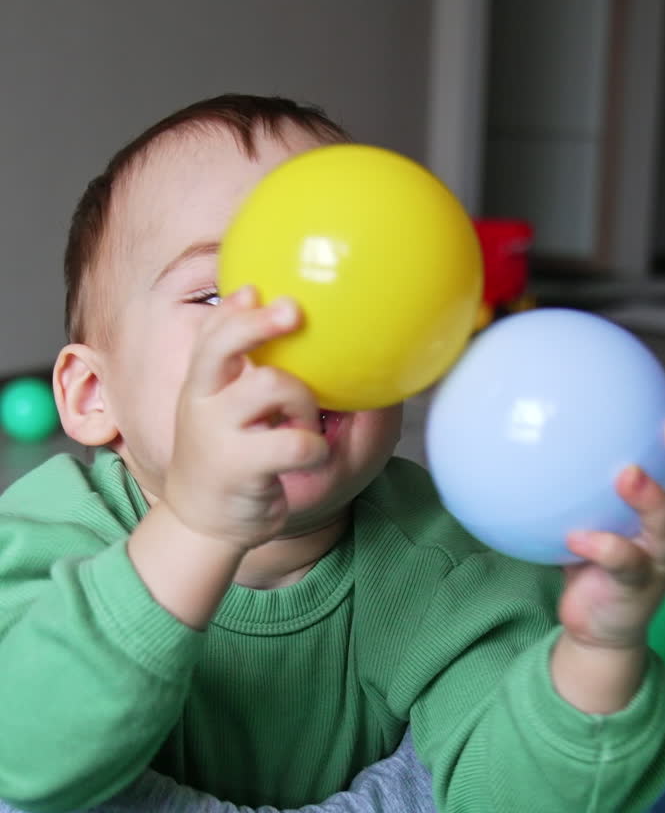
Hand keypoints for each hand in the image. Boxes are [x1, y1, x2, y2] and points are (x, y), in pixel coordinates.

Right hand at [165, 286, 327, 550]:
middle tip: (294, 312)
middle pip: (226, 347)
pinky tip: (312, 456)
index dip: (232, 309)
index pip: (209, 335)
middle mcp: (203, 404)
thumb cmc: (224, 460)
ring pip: (272, 385)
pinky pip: (296, 442)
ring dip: (304, 401)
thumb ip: (237, 376)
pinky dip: (316, 447)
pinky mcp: (241, 468)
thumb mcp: (218, 412)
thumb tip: (282, 324)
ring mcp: (219, 435)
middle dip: (261, 325)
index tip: (256, 289)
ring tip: (305, 423)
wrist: (201, 522)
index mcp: (200, 386)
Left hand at [559, 389, 664, 649]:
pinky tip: (575, 536)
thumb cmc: (600, 562)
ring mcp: (659, 561)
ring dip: (650, 498)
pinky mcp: (636, 588)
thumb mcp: (599, 514)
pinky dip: (601, 548)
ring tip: (628, 474)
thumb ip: (589, 480)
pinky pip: (621, 565)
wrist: (601, 627)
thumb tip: (554, 428)